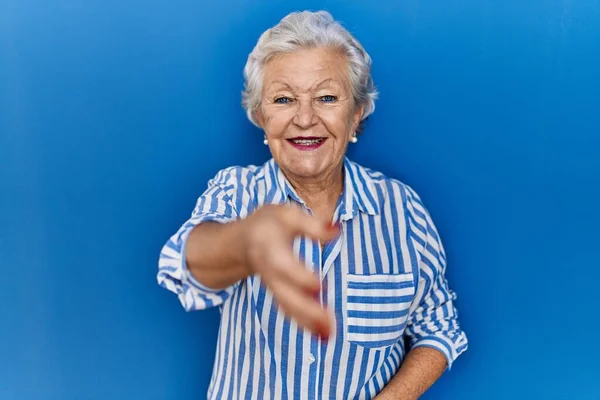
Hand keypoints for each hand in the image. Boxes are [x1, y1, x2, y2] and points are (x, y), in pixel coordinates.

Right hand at [242, 204, 337, 336]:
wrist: (243, 240)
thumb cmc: (270, 224)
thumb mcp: (287, 214)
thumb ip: (311, 225)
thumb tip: (336, 230)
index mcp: (270, 247)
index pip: (282, 265)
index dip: (299, 276)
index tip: (319, 286)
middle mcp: (269, 271)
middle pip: (284, 294)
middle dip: (305, 310)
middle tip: (328, 324)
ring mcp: (273, 286)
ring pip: (287, 307)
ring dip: (307, 322)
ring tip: (329, 334)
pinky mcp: (278, 295)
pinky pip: (289, 311)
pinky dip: (305, 324)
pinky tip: (324, 334)